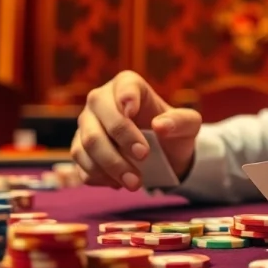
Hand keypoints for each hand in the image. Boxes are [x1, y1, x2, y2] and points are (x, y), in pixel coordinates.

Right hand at [71, 71, 201, 190]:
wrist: (161, 155)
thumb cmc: (172, 131)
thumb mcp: (188, 125)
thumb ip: (181, 122)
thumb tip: (161, 125)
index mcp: (127, 85)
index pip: (123, 86)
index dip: (125, 98)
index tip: (132, 112)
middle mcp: (99, 101)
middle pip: (99, 119)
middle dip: (121, 142)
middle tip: (144, 157)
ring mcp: (86, 125)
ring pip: (87, 145)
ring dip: (111, 166)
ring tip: (135, 182)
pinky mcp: (79, 150)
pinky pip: (82, 165)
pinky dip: (101, 177)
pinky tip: (119, 182)